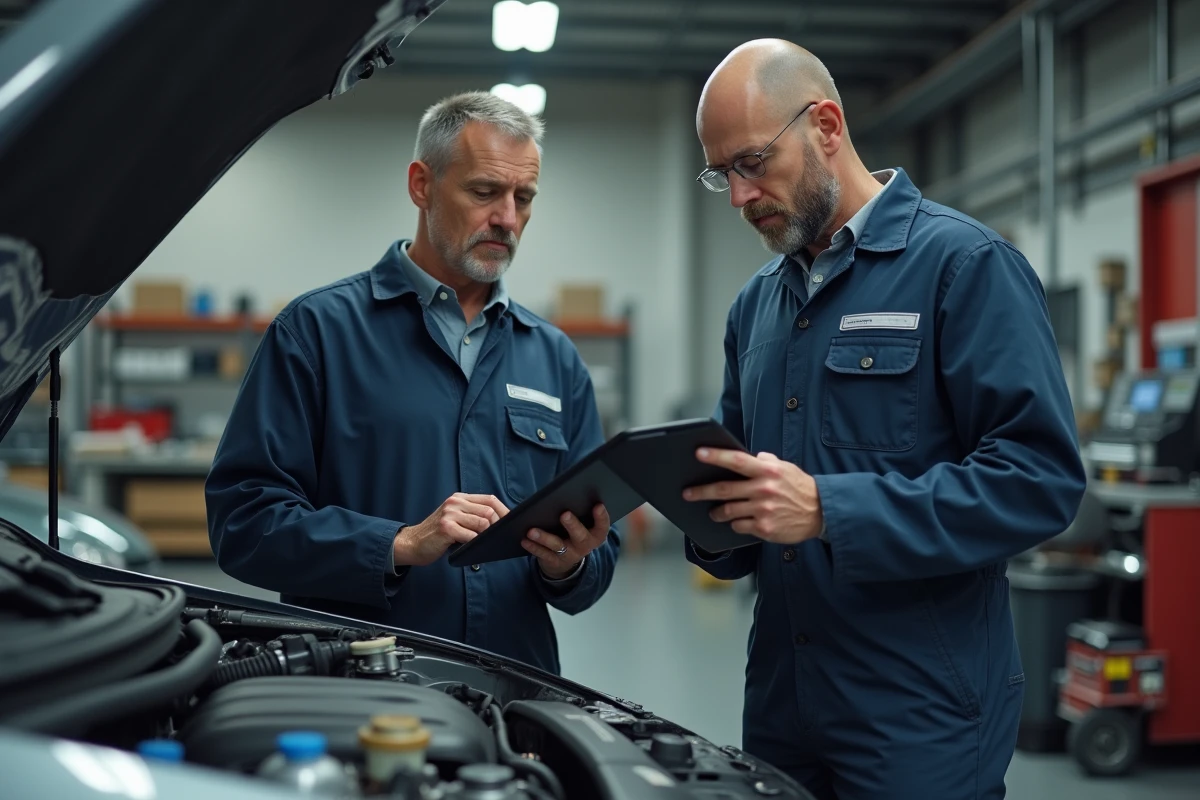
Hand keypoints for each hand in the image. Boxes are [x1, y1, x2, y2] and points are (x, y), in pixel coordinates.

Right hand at [393, 493, 508, 566]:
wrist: (411, 543)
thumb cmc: (436, 535)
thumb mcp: (454, 519)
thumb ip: (472, 516)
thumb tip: (498, 522)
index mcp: (459, 499)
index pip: (489, 499)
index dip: (504, 511)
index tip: (511, 523)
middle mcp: (455, 502)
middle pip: (489, 510)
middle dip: (497, 526)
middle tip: (498, 537)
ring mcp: (450, 514)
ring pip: (483, 523)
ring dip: (486, 536)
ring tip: (483, 543)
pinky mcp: (446, 528)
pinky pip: (471, 536)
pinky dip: (475, 543)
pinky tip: (472, 548)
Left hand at [522, 504, 610, 578]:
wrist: (566, 562)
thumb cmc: (574, 533)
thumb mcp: (582, 525)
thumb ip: (580, 511)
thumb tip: (570, 490)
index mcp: (595, 535)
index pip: (602, 526)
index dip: (602, 517)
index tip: (598, 504)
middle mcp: (584, 546)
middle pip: (580, 536)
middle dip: (573, 525)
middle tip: (564, 514)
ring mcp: (569, 555)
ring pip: (557, 545)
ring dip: (544, 537)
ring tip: (532, 530)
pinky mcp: (554, 561)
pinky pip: (543, 554)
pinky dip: (533, 546)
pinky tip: (525, 539)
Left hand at [682, 449, 822, 544]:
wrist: (821, 513)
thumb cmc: (800, 488)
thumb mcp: (786, 468)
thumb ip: (766, 461)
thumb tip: (751, 456)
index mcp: (767, 471)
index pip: (736, 461)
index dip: (715, 456)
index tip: (698, 453)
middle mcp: (763, 489)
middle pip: (724, 489)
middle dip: (701, 491)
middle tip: (687, 493)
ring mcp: (763, 510)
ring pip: (728, 510)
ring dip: (717, 512)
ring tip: (712, 512)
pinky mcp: (765, 527)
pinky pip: (740, 526)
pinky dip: (735, 524)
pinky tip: (736, 522)